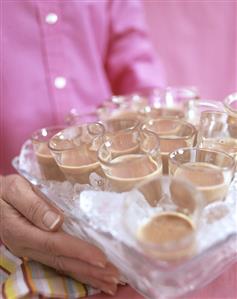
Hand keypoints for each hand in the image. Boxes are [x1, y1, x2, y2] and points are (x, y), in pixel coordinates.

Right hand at [0, 175, 118, 294]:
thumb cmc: (4, 192)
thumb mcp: (15, 190)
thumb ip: (34, 205)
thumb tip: (56, 222)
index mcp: (21, 231)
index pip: (55, 244)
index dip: (79, 252)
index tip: (101, 259)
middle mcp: (28, 246)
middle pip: (62, 261)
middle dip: (89, 270)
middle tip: (115, 277)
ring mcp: (32, 251)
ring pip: (62, 266)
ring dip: (87, 275)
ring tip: (110, 283)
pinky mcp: (37, 249)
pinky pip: (59, 263)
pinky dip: (78, 271)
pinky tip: (92, 275)